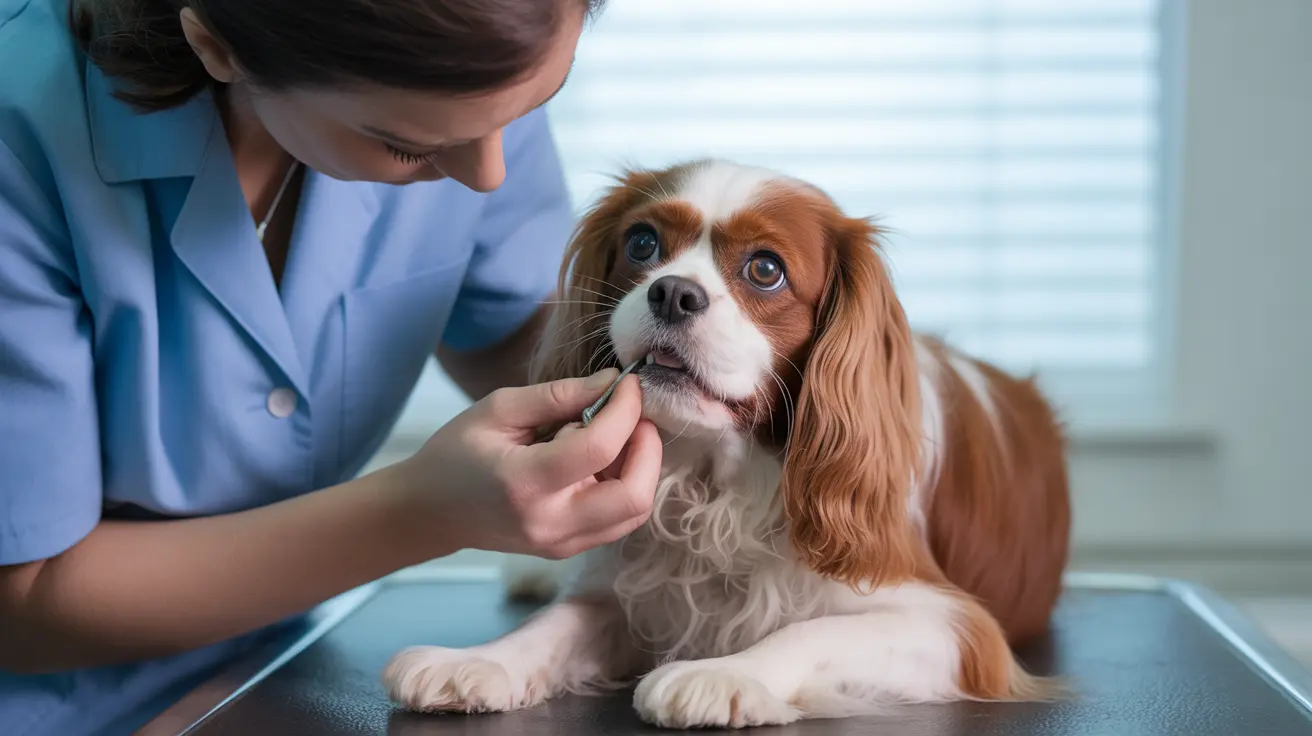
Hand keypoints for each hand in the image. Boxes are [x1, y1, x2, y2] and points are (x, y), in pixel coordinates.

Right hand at [396, 369, 662, 558]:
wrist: (430, 512)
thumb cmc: (457, 452)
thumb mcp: (499, 409)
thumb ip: (559, 395)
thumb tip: (613, 382)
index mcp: (525, 482)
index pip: (599, 447)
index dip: (625, 409)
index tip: (627, 383)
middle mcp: (550, 523)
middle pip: (634, 495)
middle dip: (647, 447)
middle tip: (634, 415)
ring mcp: (563, 544)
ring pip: (635, 511)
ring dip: (640, 467)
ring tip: (614, 436)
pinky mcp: (570, 548)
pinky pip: (620, 519)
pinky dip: (625, 484)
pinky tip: (601, 461)